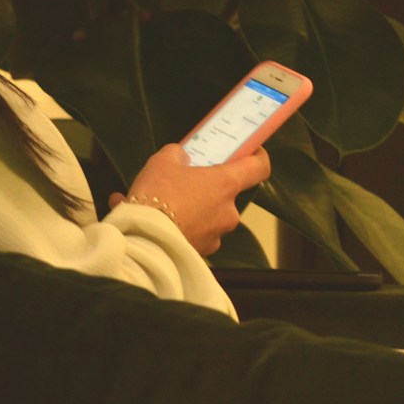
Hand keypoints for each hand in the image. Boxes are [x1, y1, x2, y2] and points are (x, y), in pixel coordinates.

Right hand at [109, 144, 271, 256]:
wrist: (144, 239)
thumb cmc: (158, 195)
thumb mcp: (163, 162)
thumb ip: (178, 154)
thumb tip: (182, 156)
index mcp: (226, 184)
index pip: (259, 167)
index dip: (257, 156)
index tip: (250, 152)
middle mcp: (229, 211)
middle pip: (228, 194)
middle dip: (209, 188)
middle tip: (187, 182)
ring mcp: (218, 234)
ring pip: (212, 216)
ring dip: (197, 210)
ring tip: (168, 206)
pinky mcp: (204, 251)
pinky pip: (199, 234)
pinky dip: (187, 228)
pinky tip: (164, 223)